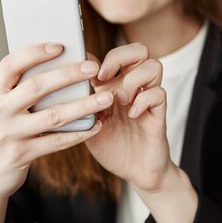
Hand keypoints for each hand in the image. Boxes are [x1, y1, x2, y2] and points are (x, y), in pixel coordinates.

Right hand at [0, 43, 113, 222]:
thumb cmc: (2, 131)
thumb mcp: (2, 107)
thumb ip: (21, 87)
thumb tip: (61, 62)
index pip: (10, 64)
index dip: (34, 52)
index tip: (60, 45)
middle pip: (36, 87)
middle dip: (68, 74)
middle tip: (93, 67)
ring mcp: (7, 134)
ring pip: (52, 116)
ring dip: (83, 105)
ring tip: (105, 98)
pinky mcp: (19, 155)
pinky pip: (56, 142)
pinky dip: (79, 133)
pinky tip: (96, 125)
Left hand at [84, 43, 172, 191]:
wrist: (135, 173)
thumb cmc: (111, 146)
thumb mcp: (88, 122)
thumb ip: (80, 103)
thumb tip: (63, 85)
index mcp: (114, 85)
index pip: (113, 54)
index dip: (96, 56)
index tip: (80, 71)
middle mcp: (133, 87)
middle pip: (138, 49)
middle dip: (120, 56)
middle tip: (104, 77)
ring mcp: (147, 99)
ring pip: (154, 65)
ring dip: (134, 79)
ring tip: (121, 100)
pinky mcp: (159, 114)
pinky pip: (159, 93)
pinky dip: (143, 100)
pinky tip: (132, 114)